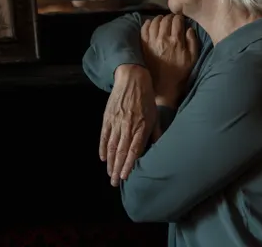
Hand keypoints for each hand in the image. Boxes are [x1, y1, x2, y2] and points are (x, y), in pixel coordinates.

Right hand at [100, 64, 156, 186]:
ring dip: (109, 162)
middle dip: (117, 169)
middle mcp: (128, 127)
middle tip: (114, 183)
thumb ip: (156, 133)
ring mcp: (116, 122)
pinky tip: (102, 158)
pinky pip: (104, 136)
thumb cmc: (146, 98)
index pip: (134, 151)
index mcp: (141, 127)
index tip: (125, 177)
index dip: (128, 165)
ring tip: (109, 174)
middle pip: (120, 152)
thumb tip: (159, 149)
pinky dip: (102, 147)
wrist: (131, 79)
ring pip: (111, 146)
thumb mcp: (155, 115)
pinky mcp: (108, 117)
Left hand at [141, 14, 197, 106]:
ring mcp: (152, 41)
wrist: (163, 85)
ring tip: (162, 19)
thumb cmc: (180, 72)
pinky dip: (147, 23)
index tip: (180, 19)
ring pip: (154, 22)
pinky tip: (150, 23)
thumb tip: (189, 29)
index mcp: (176, 41)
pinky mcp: (144, 45)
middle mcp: (163, 38)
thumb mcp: (192, 59)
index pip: (177, 21)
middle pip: (166, 20)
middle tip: (172, 19)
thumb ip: (193, 42)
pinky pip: (144, 29)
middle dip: (170, 17)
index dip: (179, 18)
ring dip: (159, 18)